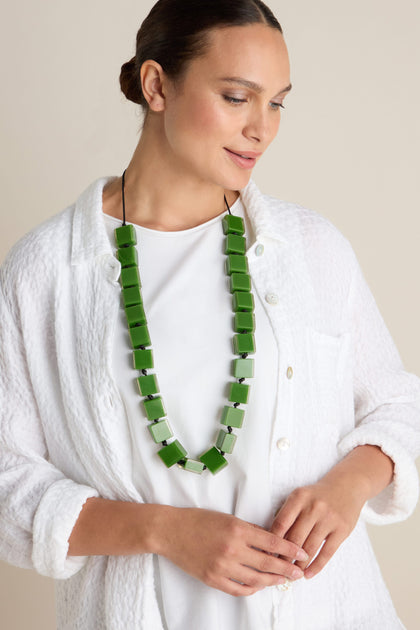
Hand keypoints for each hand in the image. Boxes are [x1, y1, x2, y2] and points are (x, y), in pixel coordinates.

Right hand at [154, 507, 308, 596]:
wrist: (170, 531)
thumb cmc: (198, 520)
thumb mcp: (227, 518)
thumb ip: (248, 530)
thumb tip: (269, 540)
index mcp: (237, 529)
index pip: (271, 542)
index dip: (289, 549)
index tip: (301, 553)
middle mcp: (232, 549)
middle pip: (267, 563)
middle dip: (286, 569)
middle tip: (298, 572)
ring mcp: (221, 566)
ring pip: (255, 579)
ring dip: (272, 581)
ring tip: (282, 580)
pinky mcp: (212, 579)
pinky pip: (238, 589)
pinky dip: (251, 589)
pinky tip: (259, 585)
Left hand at [271, 476, 366, 579]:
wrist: (347, 486)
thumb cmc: (318, 495)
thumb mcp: (300, 496)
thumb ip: (288, 514)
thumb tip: (273, 540)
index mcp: (298, 497)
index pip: (280, 523)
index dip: (272, 542)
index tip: (267, 554)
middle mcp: (313, 507)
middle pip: (294, 538)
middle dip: (285, 557)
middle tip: (279, 569)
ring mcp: (329, 518)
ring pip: (309, 548)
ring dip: (299, 565)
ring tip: (292, 574)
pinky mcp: (342, 529)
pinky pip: (327, 552)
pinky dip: (316, 566)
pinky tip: (308, 574)